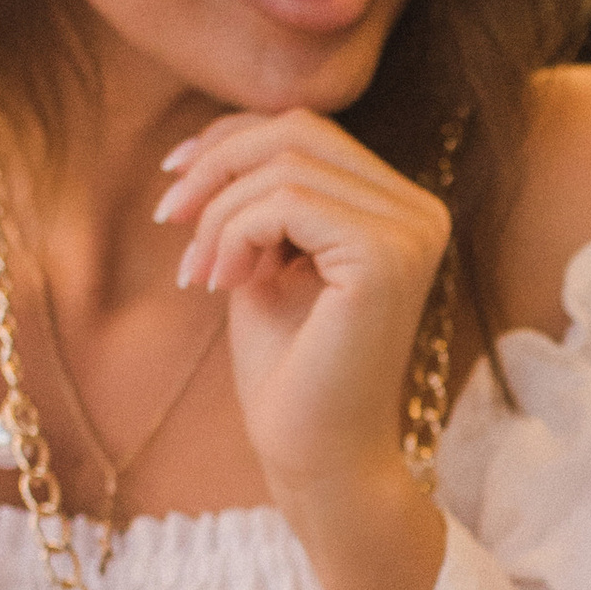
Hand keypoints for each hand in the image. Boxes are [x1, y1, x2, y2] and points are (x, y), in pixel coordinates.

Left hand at [151, 108, 447, 520]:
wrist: (316, 459)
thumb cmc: (289, 373)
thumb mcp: (267, 260)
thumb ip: (260, 197)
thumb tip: (217, 137)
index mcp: (400, 209)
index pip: (308, 131)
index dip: (230, 141)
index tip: (174, 183)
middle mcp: (420, 211)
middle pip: (297, 130)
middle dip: (216, 166)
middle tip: (170, 222)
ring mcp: (410, 232)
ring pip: (284, 164)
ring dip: (219, 214)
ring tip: (200, 272)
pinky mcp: (386, 257)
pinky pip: (285, 201)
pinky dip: (234, 233)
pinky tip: (223, 284)